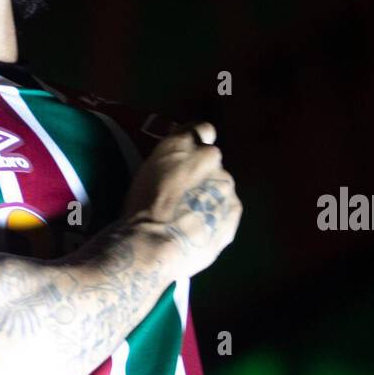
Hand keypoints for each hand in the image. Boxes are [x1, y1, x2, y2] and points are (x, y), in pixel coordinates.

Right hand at [120, 122, 241, 276]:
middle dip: (202, 173)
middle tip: (185, 195)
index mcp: (183, 143)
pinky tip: (201, 230)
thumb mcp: (146, 172)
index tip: (190, 156)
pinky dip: (217, 215)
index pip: (203, 129)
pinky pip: (227, 208)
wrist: (154, 245)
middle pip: (212, 160)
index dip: (198, 142)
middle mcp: (209, 156)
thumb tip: (177, 153)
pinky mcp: (234, 209)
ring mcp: (225, 183)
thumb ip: (169, 159)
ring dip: (210, 195)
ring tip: (192, 218)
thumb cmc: (139, 208)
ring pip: (220, 186)